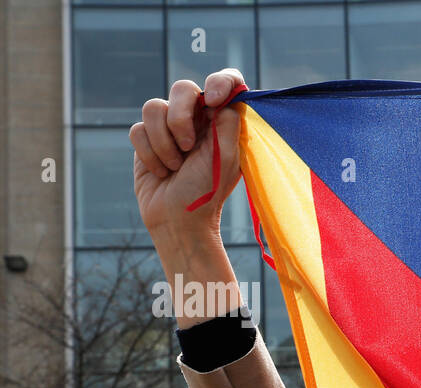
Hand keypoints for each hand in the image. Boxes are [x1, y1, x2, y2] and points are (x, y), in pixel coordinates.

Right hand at [130, 68, 245, 242]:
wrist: (177, 219)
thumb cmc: (206, 191)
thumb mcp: (226, 159)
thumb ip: (228, 125)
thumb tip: (227, 98)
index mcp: (222, 122)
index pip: (226, 83)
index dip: (219, 82)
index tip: (213, 99)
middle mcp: (197, 119)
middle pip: (183, 89)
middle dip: (180, 118)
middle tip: (188, 147)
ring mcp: (169, 128)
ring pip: (154, 107)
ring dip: (164, 142)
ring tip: (175, 167)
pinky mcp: (146, 139)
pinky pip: (138, 129)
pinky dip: (150, 153)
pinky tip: (161, 171)